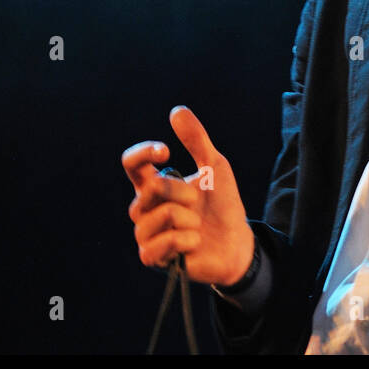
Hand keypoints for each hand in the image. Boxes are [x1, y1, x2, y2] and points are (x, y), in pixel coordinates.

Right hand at [122, 106, 254, 286]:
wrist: (237, 241)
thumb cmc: (222, 203)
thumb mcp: (215, 166)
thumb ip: (197, 140)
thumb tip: (177, 111)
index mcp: (154, 185)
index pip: (132, 164)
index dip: (143, 153)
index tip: (166, 149)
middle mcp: (144, 208)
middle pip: (152, 189)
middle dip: (183, 193)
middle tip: (198, 204)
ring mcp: (146, 233)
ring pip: (159, 216)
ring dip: (189, 219)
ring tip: (197, 225)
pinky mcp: (153, 257)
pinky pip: (161, 244)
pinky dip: (185, 240)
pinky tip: (193, 243)